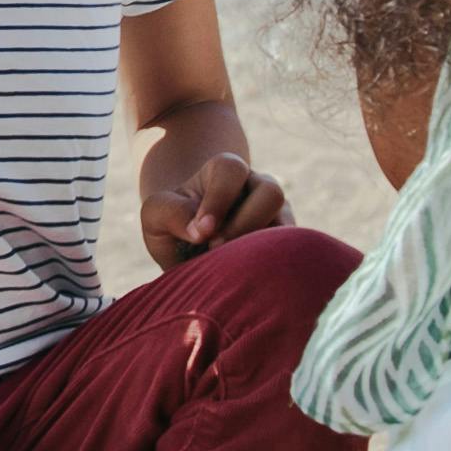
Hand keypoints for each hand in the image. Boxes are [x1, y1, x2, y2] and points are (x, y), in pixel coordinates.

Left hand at [138, 150, 291, 269]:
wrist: (188, 250)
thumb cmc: (172, 226)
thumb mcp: (155, 216)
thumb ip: (171, 213)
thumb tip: (201, 232)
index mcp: (224, 172)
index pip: (231, 171)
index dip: (218, 199)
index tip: (202, 232)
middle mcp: (256, 187)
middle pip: (270, 192)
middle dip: (244, 224)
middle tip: (216, 248)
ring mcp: (276, 215)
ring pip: (287, 225)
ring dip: (261, 248)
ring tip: (233, 267)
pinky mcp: (287, 246)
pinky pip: (294, 255)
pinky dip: (274, 268)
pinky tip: (250, 279)